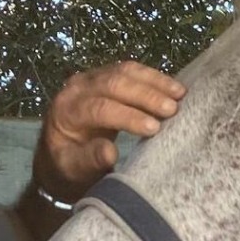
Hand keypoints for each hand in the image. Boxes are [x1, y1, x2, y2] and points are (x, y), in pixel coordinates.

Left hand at [34, 61, 185, 202]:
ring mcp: (90, 78)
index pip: (99, 108)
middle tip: (173, 109)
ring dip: (154, 81)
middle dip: (146, 96)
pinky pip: (129, 70)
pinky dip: (152, 77)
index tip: (154, 128)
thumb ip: (89, 161)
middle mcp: (76, 89)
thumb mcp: (75, 170)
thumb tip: (110, 152)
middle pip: (113, 84)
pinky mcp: (104, 75)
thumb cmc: (68, 167)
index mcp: (66, 112)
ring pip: (124, 71)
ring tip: (180, 94)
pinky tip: (172, 87)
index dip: (128, 116)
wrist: (59, 154)